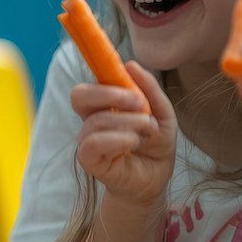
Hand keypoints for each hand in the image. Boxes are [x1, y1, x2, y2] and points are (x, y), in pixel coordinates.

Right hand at [71, 61, 176, 207]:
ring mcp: (87, 140)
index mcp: (103, 106)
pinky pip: (93, 143)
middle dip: (110, 94)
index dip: (98, 76)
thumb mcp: (162, 113)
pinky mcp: (88, 160)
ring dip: (129, 122)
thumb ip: (149, 89)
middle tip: (139, 103)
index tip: (125, 73)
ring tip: (146, 131)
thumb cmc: (155, 144)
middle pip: (79, 95)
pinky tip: (134, 142)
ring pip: (97, 121)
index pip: (87, 86)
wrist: (157, 177)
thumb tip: (130, 64)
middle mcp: (90, 120)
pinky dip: (118, 139)